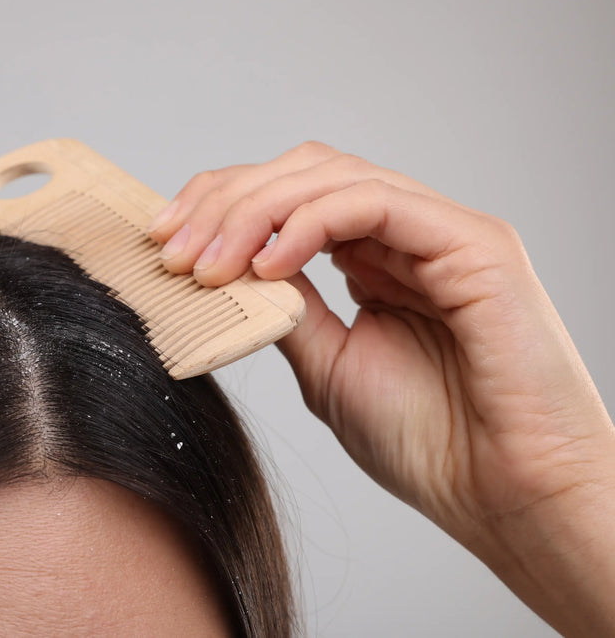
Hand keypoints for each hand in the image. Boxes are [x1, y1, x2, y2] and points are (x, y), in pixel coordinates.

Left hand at [148, 141, 614, 635]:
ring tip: (208, 262)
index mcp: (372, 259)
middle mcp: (404, 235)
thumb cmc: (429, 442)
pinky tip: (268, 263)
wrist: (505, 494)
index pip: (286, 199)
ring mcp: (438, 232)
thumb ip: (287, 309)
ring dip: (254, 210)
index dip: (219, 208)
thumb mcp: (327, 366)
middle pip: (299, 174)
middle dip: (224, 202)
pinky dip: (309, 221)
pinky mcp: (471, 242)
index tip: (163, 243)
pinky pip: (374, 203)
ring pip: (331, 176)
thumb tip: (229, 272)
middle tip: (172, 247)